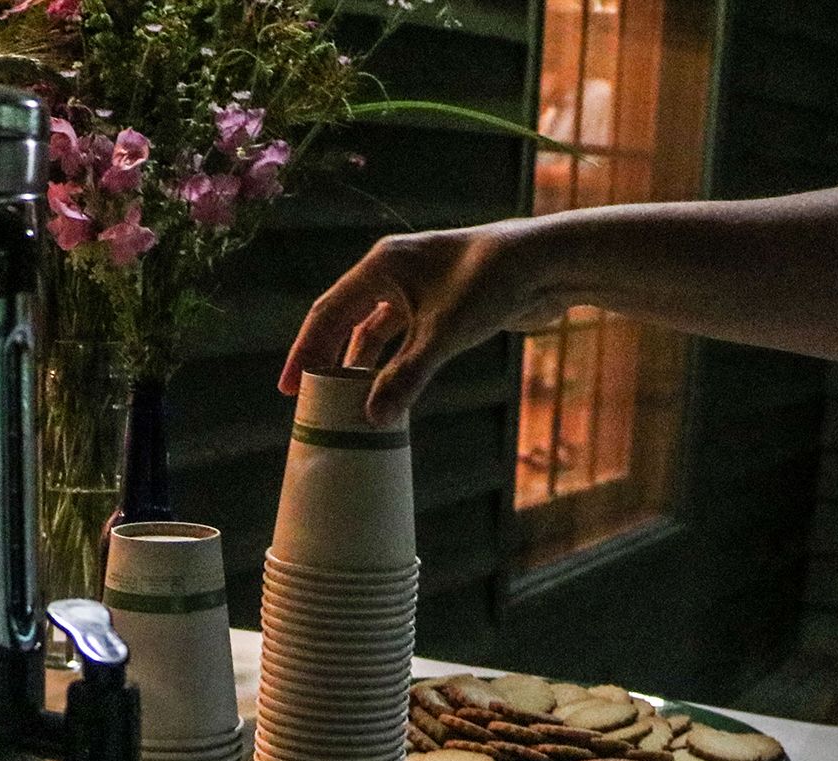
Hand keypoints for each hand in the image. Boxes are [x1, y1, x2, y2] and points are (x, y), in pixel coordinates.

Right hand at [279, 221, 559, 423]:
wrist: (548, 263)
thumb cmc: (494, 283)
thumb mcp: (445, 334)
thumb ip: (407, 377)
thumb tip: (373, 419)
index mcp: (382, 265)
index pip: (328, 313)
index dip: (305, 352)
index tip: (289, 389)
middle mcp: (393, 272)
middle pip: (344, 321)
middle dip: (326, 361)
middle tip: (307, 400)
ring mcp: (417, 287)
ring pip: (373, 331)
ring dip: (359, 365)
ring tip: (343, 401)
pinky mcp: (440, 304)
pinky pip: (401, 337)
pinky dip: (390, 363)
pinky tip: (385, 390)